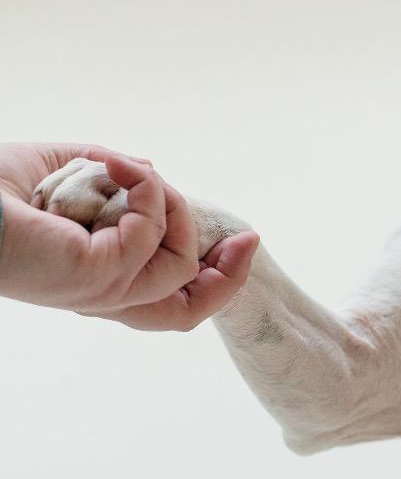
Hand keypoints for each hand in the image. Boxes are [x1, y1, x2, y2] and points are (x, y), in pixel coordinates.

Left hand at [0, 143, 255, 320]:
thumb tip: (156, 172)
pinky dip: (146, 188)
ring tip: (133, 171)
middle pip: (186, 313)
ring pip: (179, 269)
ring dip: (172, 206)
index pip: (169, 300)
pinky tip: (115, 165)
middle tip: (247, 237)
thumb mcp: (75, 175)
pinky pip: (152, 233)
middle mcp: (101, 293)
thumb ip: (117, 178)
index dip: (214, 277)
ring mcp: (99, 290)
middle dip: (229, 276)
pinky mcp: (96, 276)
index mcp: (98, 277)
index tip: (242, 239)